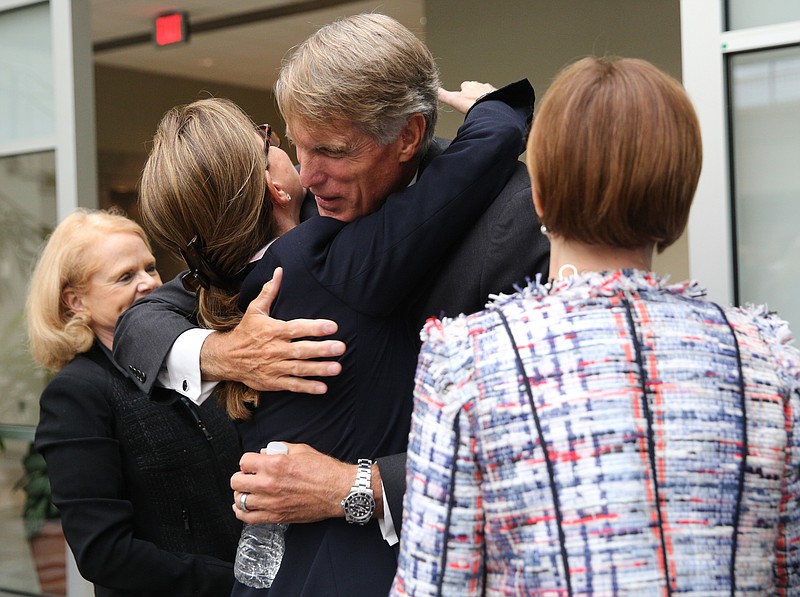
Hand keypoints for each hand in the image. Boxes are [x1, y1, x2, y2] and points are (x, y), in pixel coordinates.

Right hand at [200, 267, 344, 393]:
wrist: (226, 357)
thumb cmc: (246, 331)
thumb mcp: (255, 310)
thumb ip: (269, 291)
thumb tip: (279, 271)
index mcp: (273, 331)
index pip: (296, 328)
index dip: (315, 327)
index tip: (333, 326)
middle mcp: (274, 349)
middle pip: (301, 350)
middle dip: (322, 349)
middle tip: (341, 348)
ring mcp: (274, 367)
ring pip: (299, 368)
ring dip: (319, 369)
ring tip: (337, 368)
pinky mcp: (272, 381)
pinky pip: (292, 385)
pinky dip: (307, 387)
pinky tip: (323, 387)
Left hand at [231, 443, 383, 523]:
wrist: (338, 491)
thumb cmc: (325, 471)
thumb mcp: (302, 450)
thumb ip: (280, 448)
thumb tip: (266, 452)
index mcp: (275, 464)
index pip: (244, 462)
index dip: (248, 462)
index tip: (252, 465)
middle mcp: (269, 483)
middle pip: (236, 481)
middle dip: (241, 477)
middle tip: (249, 477)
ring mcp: (272, 502)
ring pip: (240, 500)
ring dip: (241, 494)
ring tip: (248, 492)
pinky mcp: (277, 516)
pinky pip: (248, 518)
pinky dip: (242, 513)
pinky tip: (244, 508)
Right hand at [438, 81, 496, 113]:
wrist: (488, 108)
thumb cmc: (472, 104)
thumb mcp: (453, 100)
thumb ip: (442, 95)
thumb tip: (433, 91)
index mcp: (469, 85)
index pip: (464, 85)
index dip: (463, 91)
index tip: (462, 96)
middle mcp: (480, 85)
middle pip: (476, 88)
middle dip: (474, 94)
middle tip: (472, 103)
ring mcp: (490, 91)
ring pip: (486, 92)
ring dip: (484, 98)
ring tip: (482, 107)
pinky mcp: (498, 97)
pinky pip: (496, 98)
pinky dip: (493, 103)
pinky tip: (490, 110)